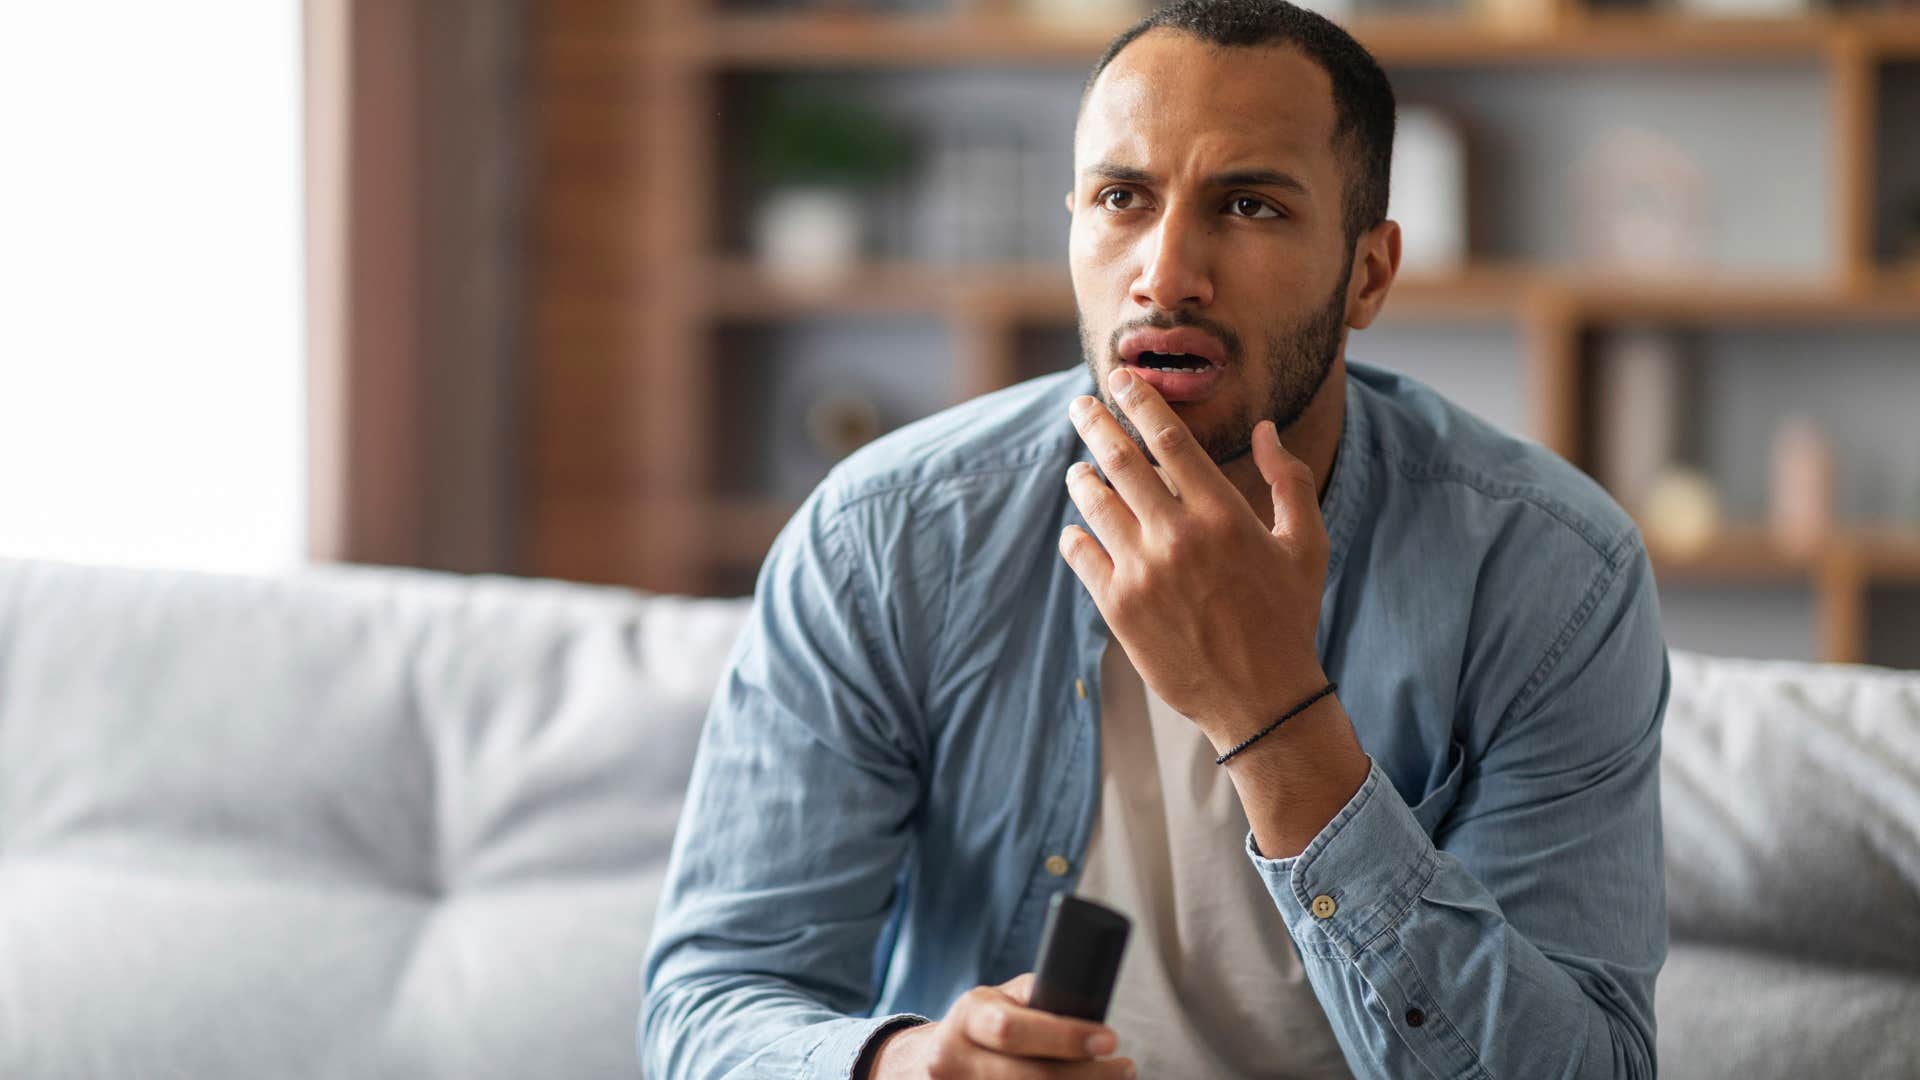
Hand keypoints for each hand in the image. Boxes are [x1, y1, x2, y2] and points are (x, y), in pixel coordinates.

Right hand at [865, 973, 1134, 1078]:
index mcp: (967, 1018)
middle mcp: (952, 1060)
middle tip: (1124, 1068)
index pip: (1014, 1030)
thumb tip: (1084, 998)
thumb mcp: (995, 1002)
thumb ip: (1034, 998)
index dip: (1066, 1037)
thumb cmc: (978, 1028)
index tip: (1110, 1040)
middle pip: (1030, 1079)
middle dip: (1087, 1076)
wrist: (923, 1066)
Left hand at [1058, 367, 1330, 747]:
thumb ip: (1288, 481)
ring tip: (1079, 470)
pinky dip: (1076, 534)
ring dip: (1082, 478)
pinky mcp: (1118, 607)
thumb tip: (1265, 429)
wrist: (1261, 699)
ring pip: (1094, 503)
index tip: (1120, 380)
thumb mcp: (1306, 545)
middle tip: (1080, 406)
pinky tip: (1079, 528)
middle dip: (1095, 424)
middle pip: (1120, 461)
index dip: (1139, 402)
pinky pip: (1081, 554)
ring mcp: (1142, 572)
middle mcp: (1177, 536)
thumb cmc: (1288, 617)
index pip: (1168, 439)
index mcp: (1223, 514)